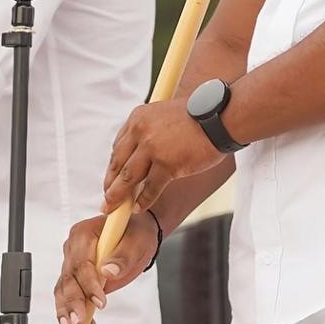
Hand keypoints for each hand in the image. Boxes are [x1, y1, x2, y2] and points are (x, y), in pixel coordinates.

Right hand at [54, 212, 159, 323]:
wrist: (136, 233)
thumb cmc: (135, 232)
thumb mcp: (137, 240)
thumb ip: (123, 255)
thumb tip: (109, 271)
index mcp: (83, 234)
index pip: (82, 263)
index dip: (88, 284)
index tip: (100, 302)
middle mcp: (73, 248)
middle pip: (68, 279)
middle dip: (73, 303)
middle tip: (78, 323)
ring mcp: (72, 264)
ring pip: (63, 290)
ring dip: (67, 311)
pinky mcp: (76, 279)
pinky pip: (70, 296)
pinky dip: (73, 313)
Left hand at [102, 98, 223, 212]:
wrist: (218, 117)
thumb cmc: (197, 117)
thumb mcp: (164, 115)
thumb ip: (150, 132)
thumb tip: (141, 157)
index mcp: (138, 118)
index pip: (118, 146)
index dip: (113, 166)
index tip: (112, 178)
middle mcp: (140, 131)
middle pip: (118, 163)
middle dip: (110, 183)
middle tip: (106, 199)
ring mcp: (152, 148)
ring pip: (128, 177)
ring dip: (119, 195)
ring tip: (114, 208)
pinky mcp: (167, 164)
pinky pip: (150, 187)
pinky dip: (143, 200)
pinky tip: (138, 208)